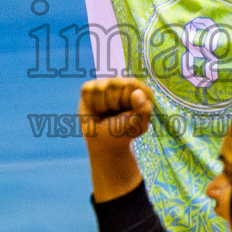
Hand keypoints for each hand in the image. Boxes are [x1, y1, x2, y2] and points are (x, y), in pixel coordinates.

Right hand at [79, 77, 152, 201]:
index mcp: (136, 88)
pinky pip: (90, 89)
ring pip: (104, 87)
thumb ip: (143, 109)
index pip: (135, 83)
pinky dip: (94, 103)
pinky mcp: (88, 91)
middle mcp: (120, 84)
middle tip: (118, 116)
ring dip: (105, 106)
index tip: (134, 112)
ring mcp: (103, 86)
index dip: (134, 99)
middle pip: (119, 84)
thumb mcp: (139, 125)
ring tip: (107, 115)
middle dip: (119, 105)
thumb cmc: (126, 136)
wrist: (106, 149)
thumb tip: (138, 93)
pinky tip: (97, 112)